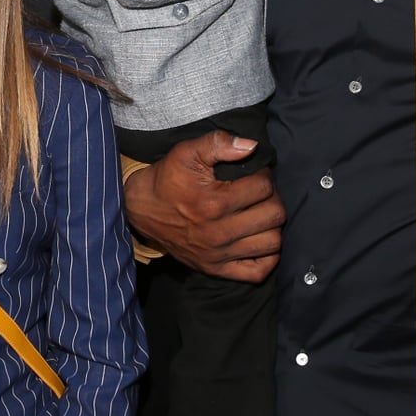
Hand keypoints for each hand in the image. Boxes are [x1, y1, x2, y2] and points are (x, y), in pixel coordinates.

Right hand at [123, 133, 284, 281]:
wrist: (140, 210)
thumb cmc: (166, 180)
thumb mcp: (186, 153)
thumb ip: (218, 143)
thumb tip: (251, 146)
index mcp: (214, 203)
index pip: (263, 188)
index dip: (263, 176)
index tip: (254, 174)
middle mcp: (219, 233)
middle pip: (274, 215)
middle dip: (272, 198)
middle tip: (259, 193)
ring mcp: (219, 255)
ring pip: (272, 243)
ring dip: (271, 225)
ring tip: (259, 214)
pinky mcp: (216, 269)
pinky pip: (258, 272)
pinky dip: (267, 257)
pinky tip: (258, 239)